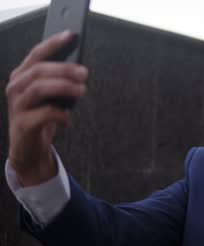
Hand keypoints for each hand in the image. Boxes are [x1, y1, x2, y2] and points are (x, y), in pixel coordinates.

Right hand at [6, 30, 87, 186]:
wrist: (30, 147)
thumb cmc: (42, 117)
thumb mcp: (51, 96)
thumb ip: (59, 81)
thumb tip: (80, 69)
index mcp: (23, 76)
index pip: (36, 54)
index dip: (53, 43)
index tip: (71, 36)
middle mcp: (16, 88)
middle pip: (40, 71)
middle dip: (64, 69)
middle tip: (84, 73)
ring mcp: (17, 106)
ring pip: (39, 89)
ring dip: (64, 87)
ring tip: (81, 91)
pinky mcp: (22, 124)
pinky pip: (43, 114)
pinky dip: (60, 114)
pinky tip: (68, 118)